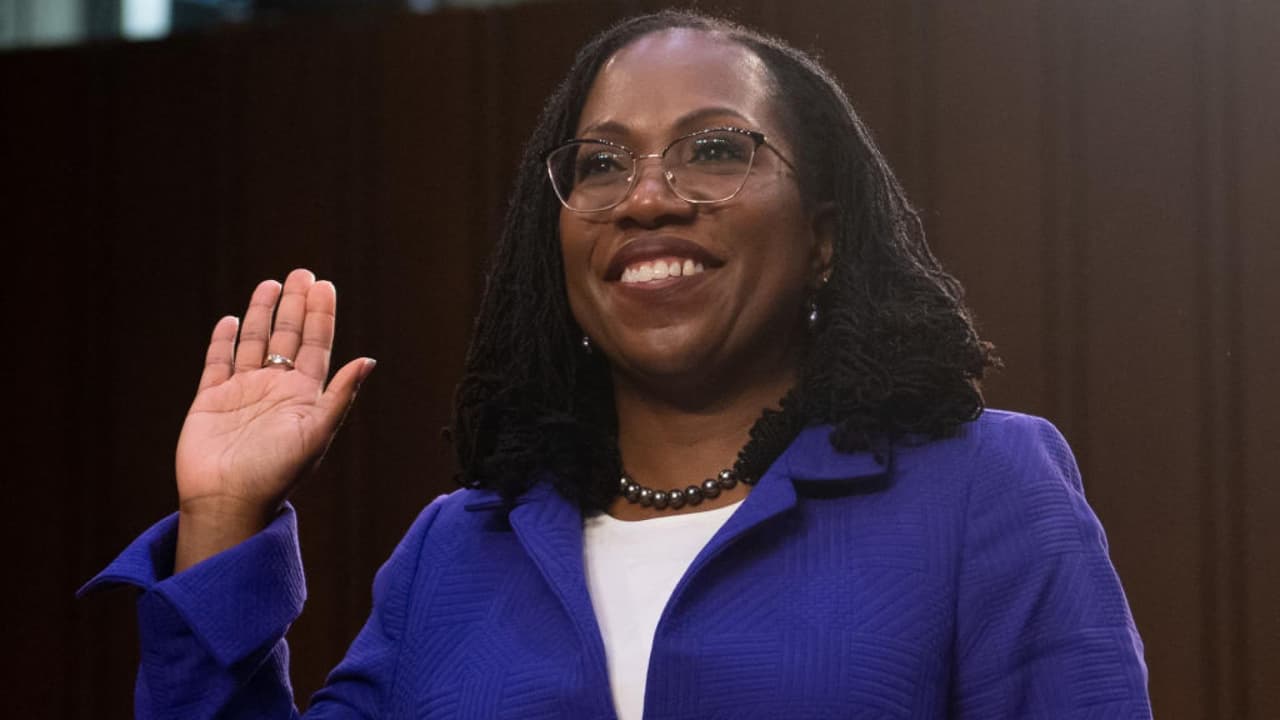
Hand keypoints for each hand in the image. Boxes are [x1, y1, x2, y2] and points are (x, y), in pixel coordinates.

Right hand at [174, 269, 374, 570]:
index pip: (315, 345)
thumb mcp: (317, 432)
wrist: (228, 501)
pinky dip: (224, 341)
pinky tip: (232, 320)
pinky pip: (217, 363)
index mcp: (303, 396)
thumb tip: (368, 360)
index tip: (324, 285)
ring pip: (253, 343)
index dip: (320, 315)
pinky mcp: (210, 400)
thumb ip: (340, 395)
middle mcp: (274, 389)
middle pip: (286, 337)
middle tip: (301, 273)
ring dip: (262, 314)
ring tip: (270, 285)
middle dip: (294, 306)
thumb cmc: (278, 473)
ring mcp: (242, 392)